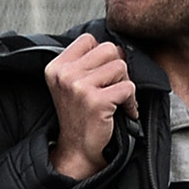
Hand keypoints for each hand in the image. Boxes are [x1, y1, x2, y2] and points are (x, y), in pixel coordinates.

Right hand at [43, 34, 132, 182]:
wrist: (78, 149)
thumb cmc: (81, 116)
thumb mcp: (73, 84)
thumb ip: (87, 63)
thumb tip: (119, 48)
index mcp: (57, 66)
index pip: (89, 39)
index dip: (103, 55)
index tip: (105, 74)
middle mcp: (65, 74)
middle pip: (108, 49)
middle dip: (118, 68)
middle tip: (114, 87)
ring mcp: (79, 86)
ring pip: (120, 67)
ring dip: (125, 85)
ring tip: (117, 100)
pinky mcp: (96, 100)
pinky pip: (128, 87)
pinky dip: (131, 101)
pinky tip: (124, 112)